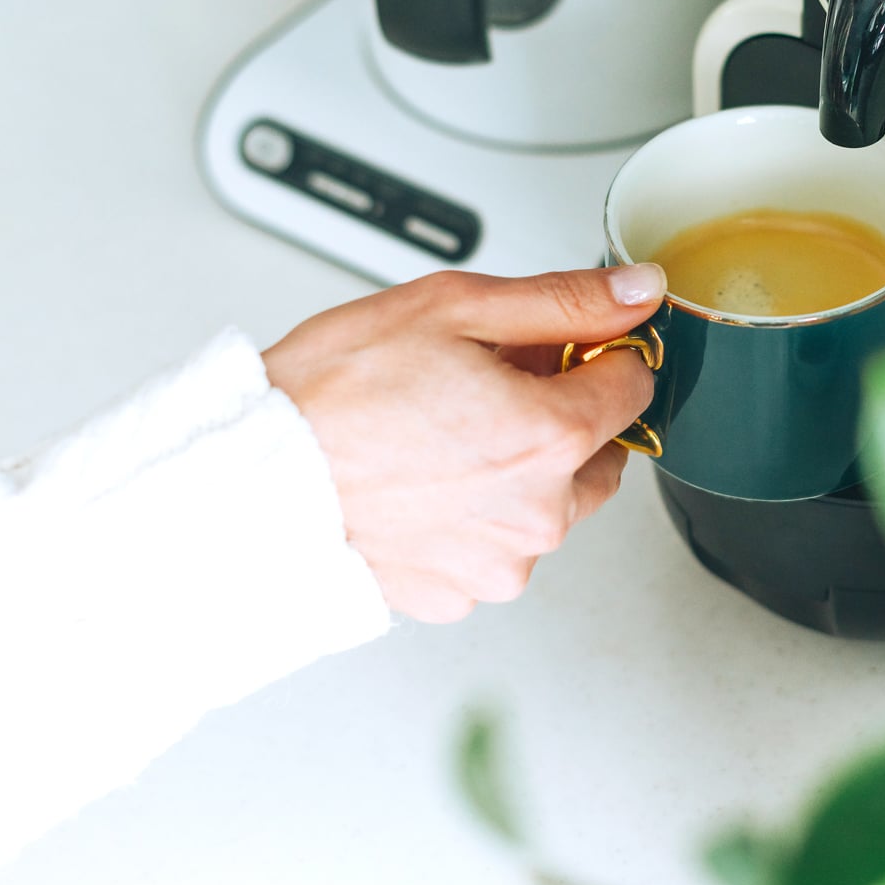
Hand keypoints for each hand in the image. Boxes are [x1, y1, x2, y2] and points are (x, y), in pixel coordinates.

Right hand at [262, 265, 665, 622]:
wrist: (247, 479)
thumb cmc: (332, 394)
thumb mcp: (453, 308)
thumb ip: (564, 300)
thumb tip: (637, 290)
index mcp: (552, 437)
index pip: (635, 385)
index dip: (598, 353)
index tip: (557, 347)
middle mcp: (540, 515)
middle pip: (600, 451)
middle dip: (564, 414)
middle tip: (488, 384)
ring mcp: (500, 564)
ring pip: (549, 503)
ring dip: (522, 469)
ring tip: (442, 435)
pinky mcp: (460, 594)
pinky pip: (495, 545)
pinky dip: (475, 515)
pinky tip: (422, 482)